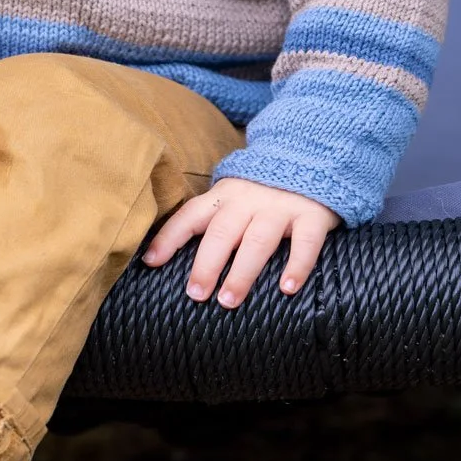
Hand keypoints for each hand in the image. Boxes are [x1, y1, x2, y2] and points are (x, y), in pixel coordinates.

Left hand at [141, 177, 339, 308]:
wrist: (310, 159)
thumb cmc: (261, 192)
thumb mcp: (231, 197)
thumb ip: (210, 221)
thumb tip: (171, 257)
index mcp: (223, 197)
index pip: (190, 215)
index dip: (169, 237)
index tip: (150, 262)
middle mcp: (248, 201)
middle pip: (222, 232)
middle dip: (206, 265)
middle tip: (195, 294)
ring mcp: (279, 207)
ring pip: (257, 241)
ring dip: (242, 273)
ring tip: (228, 301)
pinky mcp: (311, 216)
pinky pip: (305, 242)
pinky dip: (297, 265)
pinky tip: (287, 289)